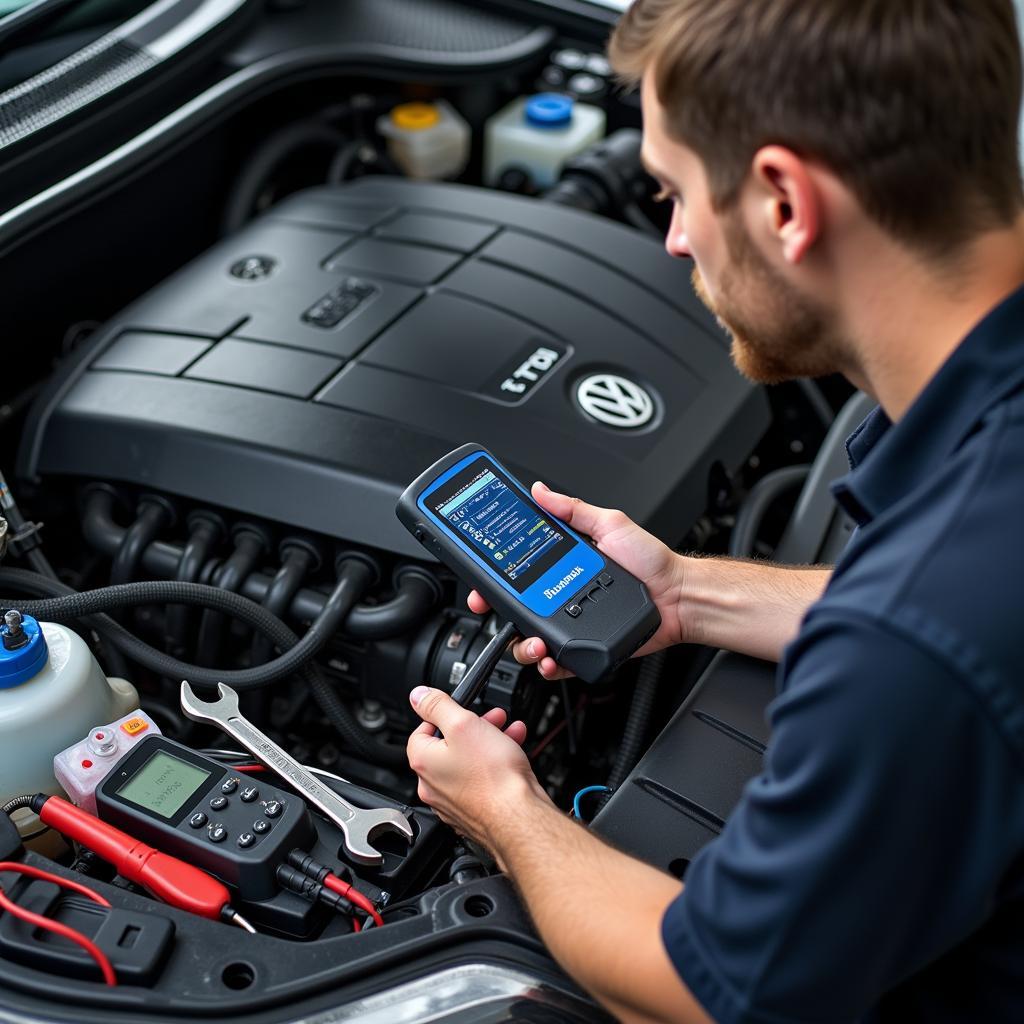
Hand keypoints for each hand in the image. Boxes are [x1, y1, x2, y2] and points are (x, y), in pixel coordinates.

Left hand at [406, 685, 549, 858]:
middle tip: (491, 718)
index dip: (442, 715)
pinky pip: (481, 780)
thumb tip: (418, 696)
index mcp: (424, 762)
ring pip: (468, 761)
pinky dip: (495, 764)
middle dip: (473, 726)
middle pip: (449, 745)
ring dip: (489, 741)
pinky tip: (513, 753)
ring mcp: (454, 801)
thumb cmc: (492, 778)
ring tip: (508, 731)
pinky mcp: (474, 811)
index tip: (459, 708)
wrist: (518, 817)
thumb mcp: (463, 724)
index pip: (421, 730)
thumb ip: (438, 705)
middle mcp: (433, 785)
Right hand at [468, 482, 686, 678]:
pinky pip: (558, 663)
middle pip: (516, 611)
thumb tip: (540, 490)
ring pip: (530, 640)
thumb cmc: (650, 562)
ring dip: (523, 645)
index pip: (517, 572)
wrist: (678, 596)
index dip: (493, 579)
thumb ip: (573, 508)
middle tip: (493, 611)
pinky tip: (550, 658)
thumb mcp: (609, 525)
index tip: (481, 581)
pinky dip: (548, 666)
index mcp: (561, 566)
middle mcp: (561, 595)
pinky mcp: (585, 648)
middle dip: (498, 614)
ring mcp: (572, 624)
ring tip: (533, 642)